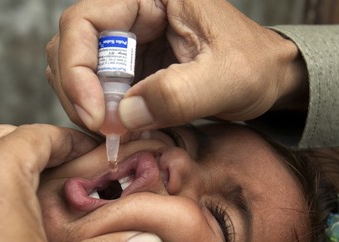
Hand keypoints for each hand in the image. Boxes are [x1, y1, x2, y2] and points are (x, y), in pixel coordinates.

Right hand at [46, 0, 306, 131]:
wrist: (267, 79)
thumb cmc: (255, 66)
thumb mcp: (226, 80)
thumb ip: (177, 95)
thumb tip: (124, 115)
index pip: (84, 21)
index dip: (77, 68)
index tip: (96, 115)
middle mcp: (131, 12)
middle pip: (71, 47)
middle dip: (79, 93)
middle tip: (105, 130)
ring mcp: (127, 42)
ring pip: (77, 70)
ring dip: (88, 106)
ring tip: (117, 132)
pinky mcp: (130, 68)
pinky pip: (96, 90)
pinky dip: (101, 114)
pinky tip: (122, 130)